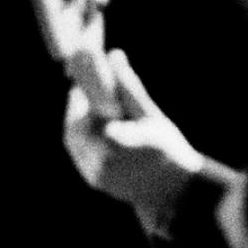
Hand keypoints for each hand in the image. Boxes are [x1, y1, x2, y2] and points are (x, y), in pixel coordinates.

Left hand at [63, 49, 202, 215]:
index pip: (88, 109)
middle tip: (84, 92)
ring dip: (80, 123)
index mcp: (117, 139)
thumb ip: (128, 88)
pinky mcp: (94, 180)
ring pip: (75, 141)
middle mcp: (102, 159)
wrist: (172, 192)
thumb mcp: (150, 114)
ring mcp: (95, 172)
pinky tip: (98, 131)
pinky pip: (80, 153)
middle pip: (75, 127)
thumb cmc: (167, 148)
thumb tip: (114, 55)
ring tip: (96, 111)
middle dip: (78, 108)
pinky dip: (85, 139)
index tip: (85, 78)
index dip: (82, 92)